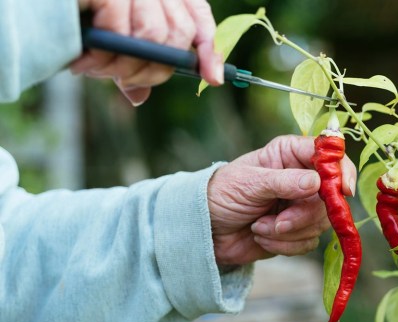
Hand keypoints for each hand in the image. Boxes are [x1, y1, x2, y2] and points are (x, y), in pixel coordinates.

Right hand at [72, 0, 222, 105]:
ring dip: (124, 66)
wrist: (47, 1)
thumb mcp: (112, 44)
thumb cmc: (82, 20)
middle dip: (153, 71)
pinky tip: (84, 62)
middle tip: (122, 81)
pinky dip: (104, 55)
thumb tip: (139, 98)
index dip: (209, 52)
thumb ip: (130, 65)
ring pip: (153, 38)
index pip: (199, 21)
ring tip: (96, 71)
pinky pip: (122, 30)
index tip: (213, 80)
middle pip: (178, 37)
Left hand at [208, 135, 356, 265]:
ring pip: (321, 223)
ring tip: (259, 227)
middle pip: (329, 196)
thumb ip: (284, 181)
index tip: (342, 190)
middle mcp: (301, 177)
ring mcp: (301, 205)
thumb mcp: (249, 183)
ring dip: (288, 232)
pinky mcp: (297, 231)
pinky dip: (285, 245)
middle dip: (303, 215)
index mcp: (290, 154)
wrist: (206, 229)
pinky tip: (261, 237)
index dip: (340, 170)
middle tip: (278, 222)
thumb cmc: (222, 193)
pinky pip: (309, 242)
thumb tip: (318, 182)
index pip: (328, 154)